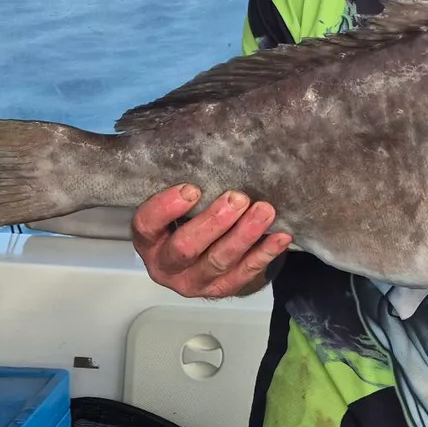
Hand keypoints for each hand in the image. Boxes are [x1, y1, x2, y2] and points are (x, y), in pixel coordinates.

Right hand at [131, 184, 289, 298]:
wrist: (202, 253)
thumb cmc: (187, 215)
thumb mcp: (176, 201)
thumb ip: (183, 182)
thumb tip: (202, 136)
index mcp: (149, 240)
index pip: (147, 225)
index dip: (166, 208)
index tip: (191, 189)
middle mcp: (166, 265)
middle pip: (186, 248)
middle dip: (214, 222)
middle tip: (238, 198)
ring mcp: (195, 281)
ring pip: (219, 261)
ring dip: (244, 235)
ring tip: (264, 211)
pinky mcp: (221, 290)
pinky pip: (245, 274)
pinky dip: (264, 254)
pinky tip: (280, 236)